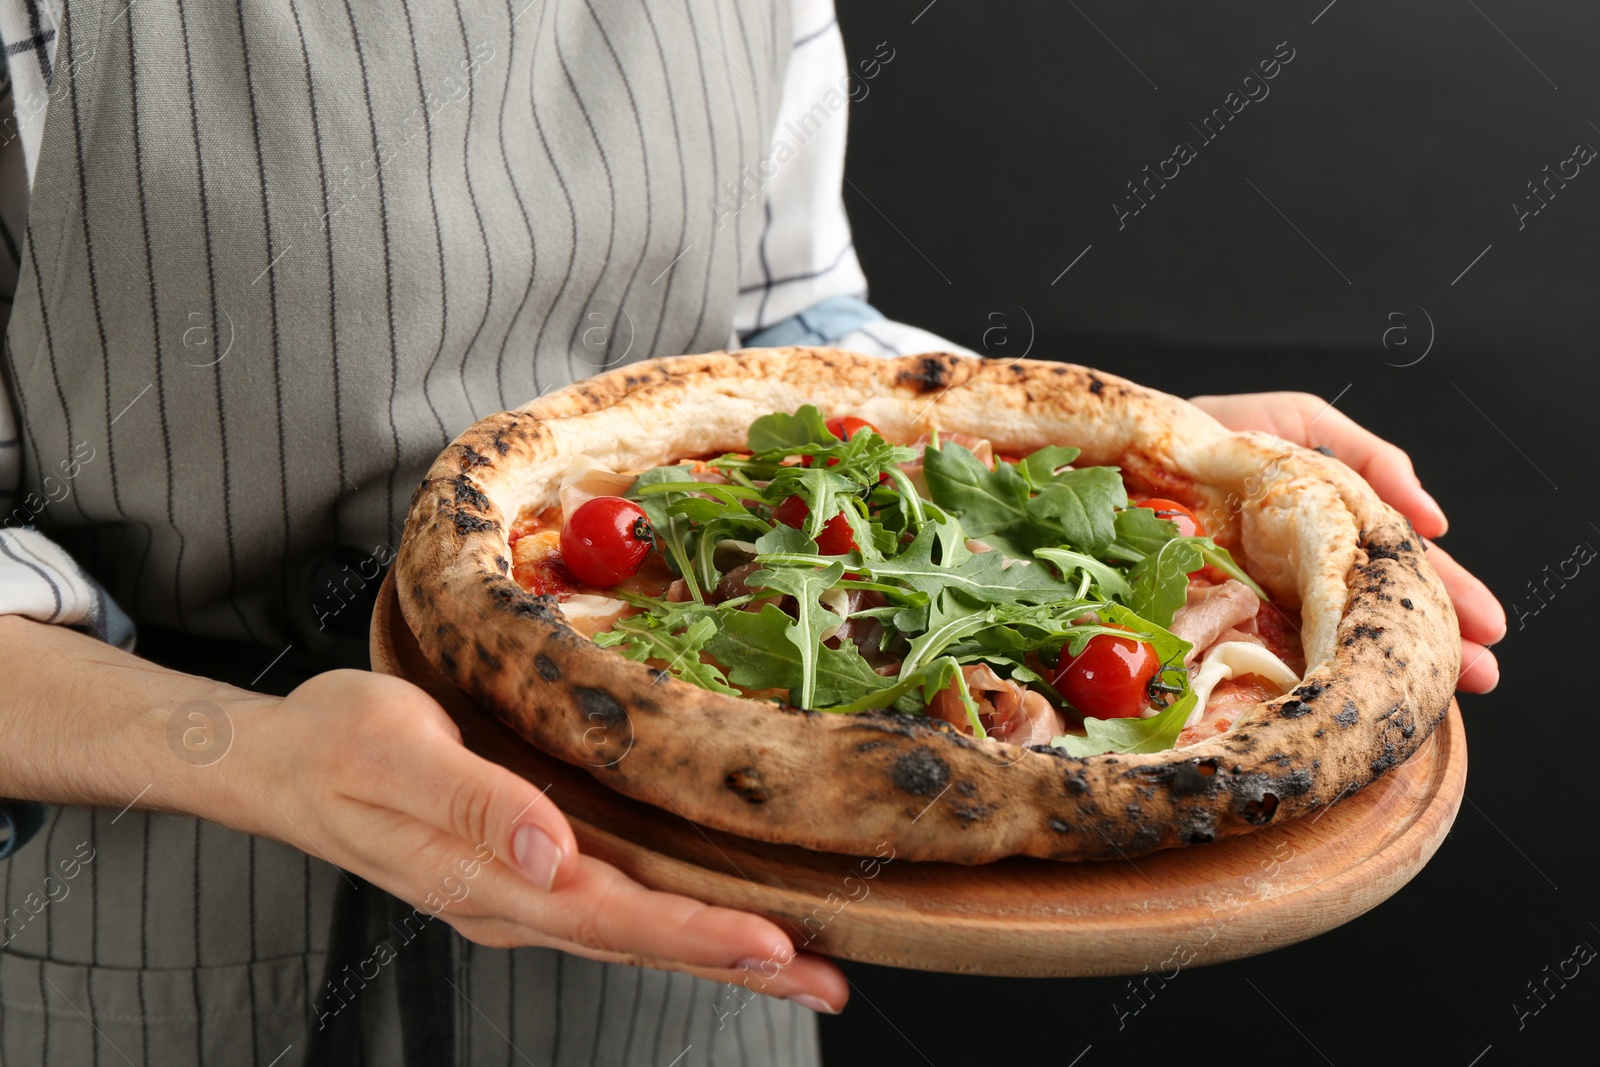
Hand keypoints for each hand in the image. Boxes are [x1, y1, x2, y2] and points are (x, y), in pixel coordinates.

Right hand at [225, 670, 846, 1012]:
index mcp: (487, 882)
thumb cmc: (333, 746)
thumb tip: (546, 855)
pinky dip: (675, 919)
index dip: (695, 935)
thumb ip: (472, 804)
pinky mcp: (522, 870)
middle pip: (640, 940)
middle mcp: (512, 901)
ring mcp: (518, 892)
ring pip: (633, 930)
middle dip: (736, 962)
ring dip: (716, 950)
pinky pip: (613, 904)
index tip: (773, 946)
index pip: (612, 918)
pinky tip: (713, 921)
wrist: (280, 764)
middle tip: (828, 980)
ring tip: (799, 966)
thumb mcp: (391, 752)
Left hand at [1189, 392, 1504, 692]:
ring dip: (1383, 666)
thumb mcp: (1300, 423)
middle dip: (1432, 642)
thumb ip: (1367, 456)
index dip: (1446, 594)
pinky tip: (1340, 695)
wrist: (1135, 445)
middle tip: (1480, 671)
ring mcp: (1263, 604)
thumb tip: (1432, 516)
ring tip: (1440, 692)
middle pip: (1376, 612)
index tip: (1488, 627)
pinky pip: (1262, 656)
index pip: (1400, 569)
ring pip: (1333, 642)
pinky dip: (1303, 675)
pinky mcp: (1219, 620)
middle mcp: (1303, 576)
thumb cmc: (1219, 432)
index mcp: (1330, 533)